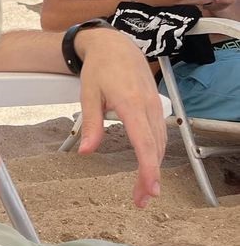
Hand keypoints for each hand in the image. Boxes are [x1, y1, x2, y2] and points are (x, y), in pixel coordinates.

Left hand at [74, 27, 166, 208]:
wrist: (114, 45)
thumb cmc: (99, 67)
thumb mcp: (88, 94)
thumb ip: (90, 124)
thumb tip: (85, 152)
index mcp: (130, 104)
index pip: (144, 143)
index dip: (148, 169)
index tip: (148, 189)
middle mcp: (147, 106)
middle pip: (155, 149)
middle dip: (151, 177)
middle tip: (141, 200)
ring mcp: (154, 105)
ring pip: (160, 143)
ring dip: (154, 167)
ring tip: (144, 189)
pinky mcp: (154, 104)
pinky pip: (159, 133)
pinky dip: (155, 152)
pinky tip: (148, 164)